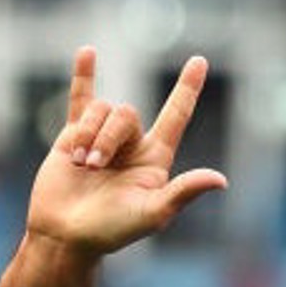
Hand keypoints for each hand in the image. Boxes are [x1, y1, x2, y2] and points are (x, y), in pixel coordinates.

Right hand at [26, 48, 226, 257]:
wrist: (65, 235)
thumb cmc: (111, 232)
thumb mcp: (151, 213)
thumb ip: (183, 192)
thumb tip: (220, 180)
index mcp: (155, 159)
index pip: (176, 116)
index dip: (187, 89)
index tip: (199, 61)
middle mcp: (132, 145)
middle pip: (126, 114)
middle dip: (108, 137)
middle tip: (94, 168)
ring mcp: (102, 138)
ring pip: (101, 110)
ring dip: (88, 135)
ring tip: (80, 166)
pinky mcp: (73, 136)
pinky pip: (81, 99)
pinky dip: (83, 75)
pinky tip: (88, 52)